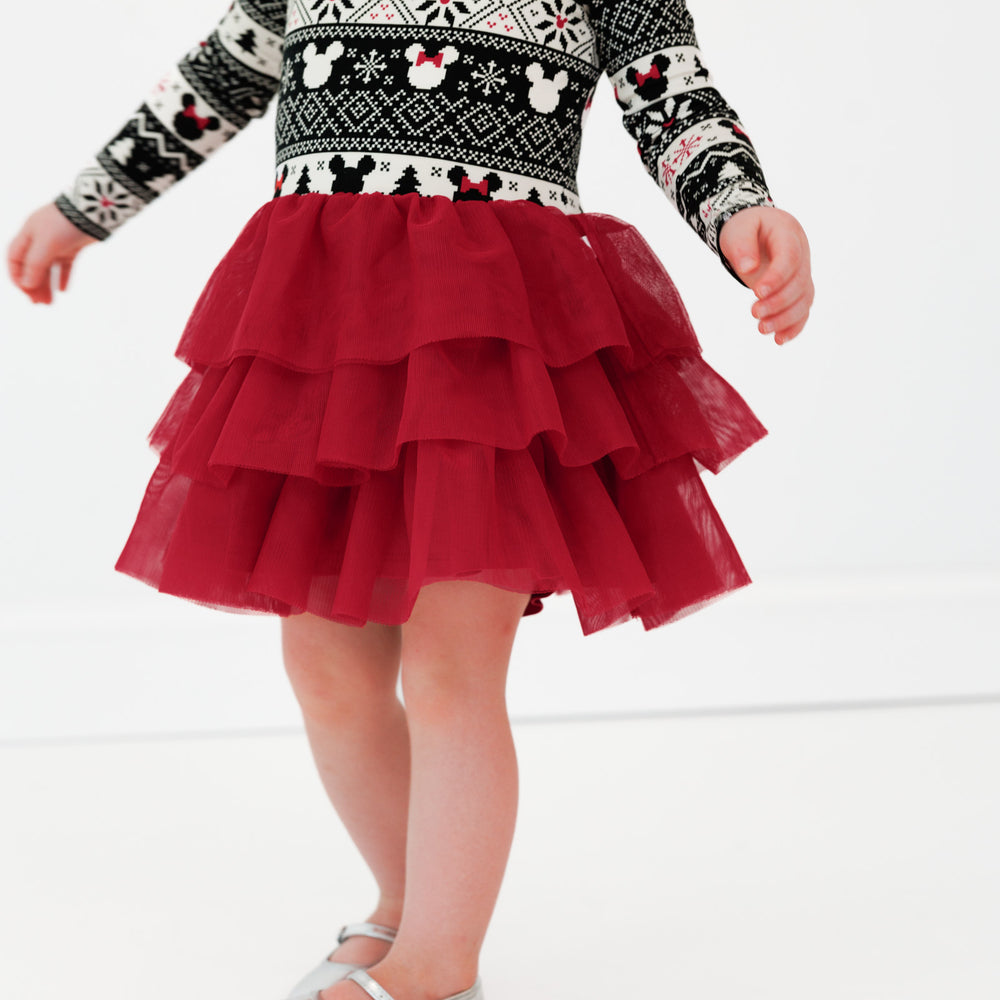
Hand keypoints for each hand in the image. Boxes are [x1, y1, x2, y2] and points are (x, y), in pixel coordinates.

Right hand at [7, 202, 99, 304]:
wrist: (92, 210)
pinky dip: (63, 277)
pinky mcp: (73, 246)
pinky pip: (65, 265)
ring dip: (47, 285)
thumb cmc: (64, 223)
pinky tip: (63, 291)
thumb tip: (26, 285)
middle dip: (33, 286)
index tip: (26, 293)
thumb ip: (35, 265)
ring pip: (48, 268)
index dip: (18, 277)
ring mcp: (57, 243)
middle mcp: (40, 240)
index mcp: (27, 236)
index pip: (15, 260)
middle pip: (31, 267)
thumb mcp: (45, 245)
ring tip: (49, 303)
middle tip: (39, 304)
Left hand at [718, 205, 813, 345]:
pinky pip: (802, 310)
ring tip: (762, 329)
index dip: (777, 277)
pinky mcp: (797, 289)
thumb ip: (742, 246)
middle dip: (778, 301)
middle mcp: (802, 254)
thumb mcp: (738, 229)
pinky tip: (778, 340)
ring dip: (785, 318)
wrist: (755, 230)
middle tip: (754, 313)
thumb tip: (748, 269)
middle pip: (799, 282)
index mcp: (789, 233)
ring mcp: (802, 272)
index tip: (757, 292)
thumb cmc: (745, 227)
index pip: (790, 257)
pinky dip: (793, 326)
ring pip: (804, 299)